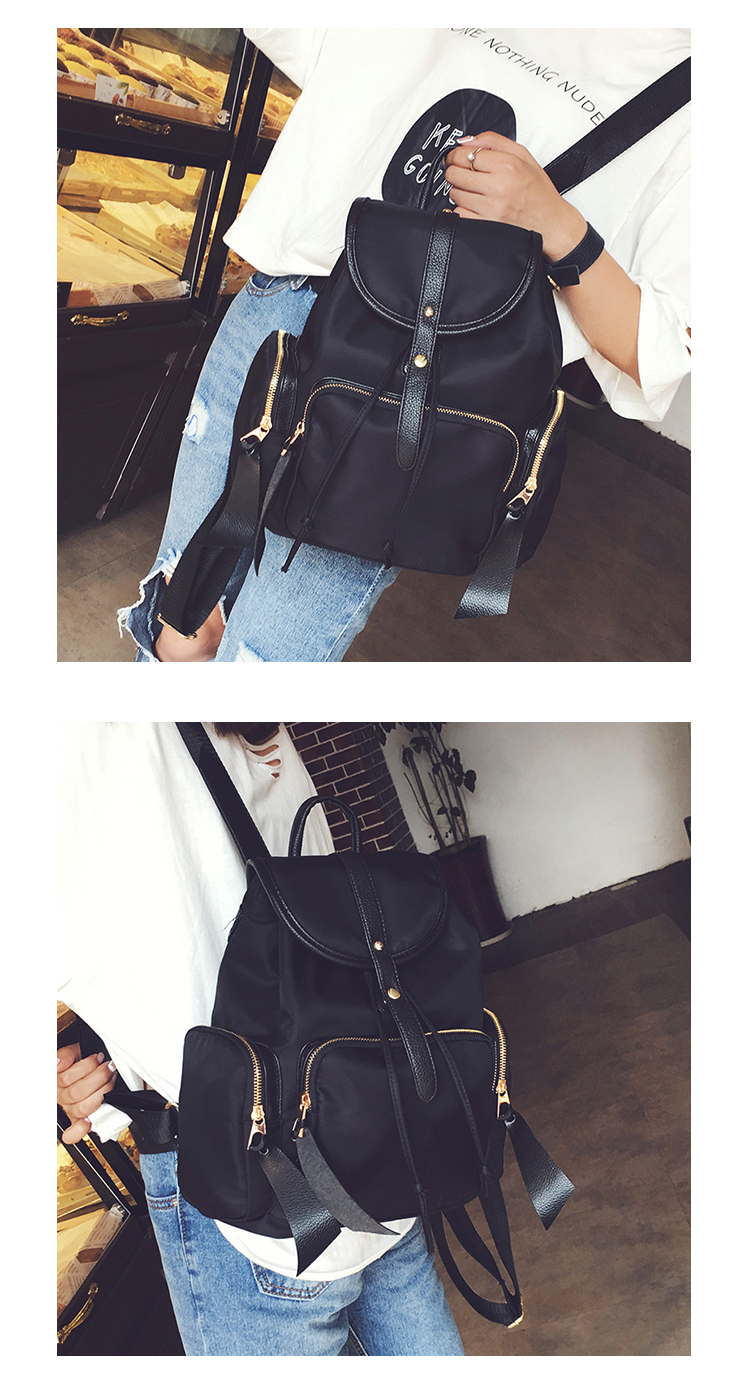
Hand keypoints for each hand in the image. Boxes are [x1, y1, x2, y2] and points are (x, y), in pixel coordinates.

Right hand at [57, 1044, 117, 1143]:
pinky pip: (73, 1132)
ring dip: (100, 1093)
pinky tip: (88, 1122)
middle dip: (98, 1077)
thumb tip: (58, 1064)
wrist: (91, 1067)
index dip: (86, 1067)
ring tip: (111, 1080)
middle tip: (109, 1067)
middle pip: (77, 1093)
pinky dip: (80, 1129)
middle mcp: (61, 1097)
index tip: (98, 1058)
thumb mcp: (74, 1051)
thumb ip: (65, 1055)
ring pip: (81, 1108)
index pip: (65, 1078)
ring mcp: (69, 1110)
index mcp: (57, 1081)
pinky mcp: (78, 1121)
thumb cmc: (82, 1061)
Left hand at [444, 131, 586, 260]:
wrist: (550, 221)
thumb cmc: (538, 191)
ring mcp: (491, 208)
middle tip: (462, 172)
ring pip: (454, 193)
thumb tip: (465, 140)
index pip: (465, 154)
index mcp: (508, 165)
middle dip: (455, 171)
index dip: (457, 154)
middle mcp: (499, 186)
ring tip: (473, 189)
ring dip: (459, 190)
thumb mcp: (523, 156)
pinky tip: (474, 204)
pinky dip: (462, 208)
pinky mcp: (486, 225)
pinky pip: (459, 213)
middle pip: (455, 173)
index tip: (457, 157)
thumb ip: (493, 141)